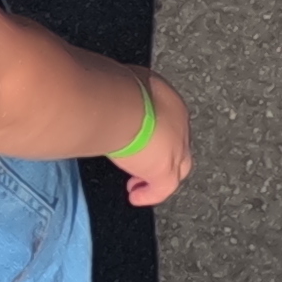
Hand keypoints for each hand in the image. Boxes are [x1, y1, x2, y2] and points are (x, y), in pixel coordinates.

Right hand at [116, 73, 195, 209]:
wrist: (119, 104)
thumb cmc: (113, 88)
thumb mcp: (119, 85)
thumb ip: (118, 96)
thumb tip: (101, 99)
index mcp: (168, 100)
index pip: (168, 120)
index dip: (155, 134)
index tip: (139, 142)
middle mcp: (179, 124)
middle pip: (179, 144)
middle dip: (162, 156)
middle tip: (142, 165)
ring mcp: (177, 147)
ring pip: (179, 167)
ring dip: (159, 176)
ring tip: (137, 185)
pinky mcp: (165, 169)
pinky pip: (164, 188)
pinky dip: (151, 194)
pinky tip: (135, 197)